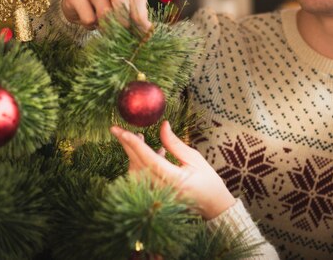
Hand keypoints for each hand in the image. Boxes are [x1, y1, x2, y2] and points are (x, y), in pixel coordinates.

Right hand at [61, 0, 151, 30]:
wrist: (83, 3)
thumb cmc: (114, 6)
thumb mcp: (130, 9)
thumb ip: (138, 17)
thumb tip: (148, 30)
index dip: (140, 14)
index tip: (142, 30)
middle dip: (124, 20)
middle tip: (125, 32)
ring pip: (103, 12)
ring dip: (107, 26)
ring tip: (106, 26)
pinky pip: (88, 18)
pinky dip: (92, 26)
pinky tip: (91, 21)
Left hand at [110, 121, 236, 219]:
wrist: (213, 206)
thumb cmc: (208, 181)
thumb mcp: (194, 158)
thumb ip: (174, 143)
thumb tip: (162, 125)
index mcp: (173, 179)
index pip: (147, 159)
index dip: (133, 143)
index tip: (121, 130)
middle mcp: (161, 190)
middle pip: (137, 165)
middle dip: (126, 146)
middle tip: (119, 130)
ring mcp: (156, 196)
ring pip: (135, 173)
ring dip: (133, 155)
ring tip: (141, 138)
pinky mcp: (154, 197)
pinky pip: (140, 180)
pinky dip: (140, 164)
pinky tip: (153, 153)